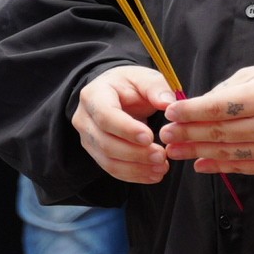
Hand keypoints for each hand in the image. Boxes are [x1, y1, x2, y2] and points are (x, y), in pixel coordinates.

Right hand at [73, 65, 175, 184]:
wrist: (115, 95)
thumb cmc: (129, 86)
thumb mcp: (144, 78)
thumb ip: (157, 88)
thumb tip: (168, 104)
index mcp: (94, 95)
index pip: (105, 116)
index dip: (126, 129)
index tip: (150, 137)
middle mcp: (84, 119)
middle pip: (106, 143)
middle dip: (135, 153)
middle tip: (161, 155)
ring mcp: (88, 139)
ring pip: (108, 161)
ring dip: (137, 168)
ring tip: (162, 167)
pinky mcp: (96, 154)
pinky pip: (112, 170)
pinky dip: (134, 175)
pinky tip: (153, 174)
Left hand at [162, 61, 253, 176]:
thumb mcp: (253, 75)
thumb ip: (224, 91)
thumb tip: (196, 108)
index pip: (217, 107)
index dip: (190, 112)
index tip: (170, 113)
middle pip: (217, 132)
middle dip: (187, 134)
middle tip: (166, 134)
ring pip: (225, 153)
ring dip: (196, 152)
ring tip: (175, 150)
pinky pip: (240, 167)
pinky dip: (217, 166)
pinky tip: (199, 164)